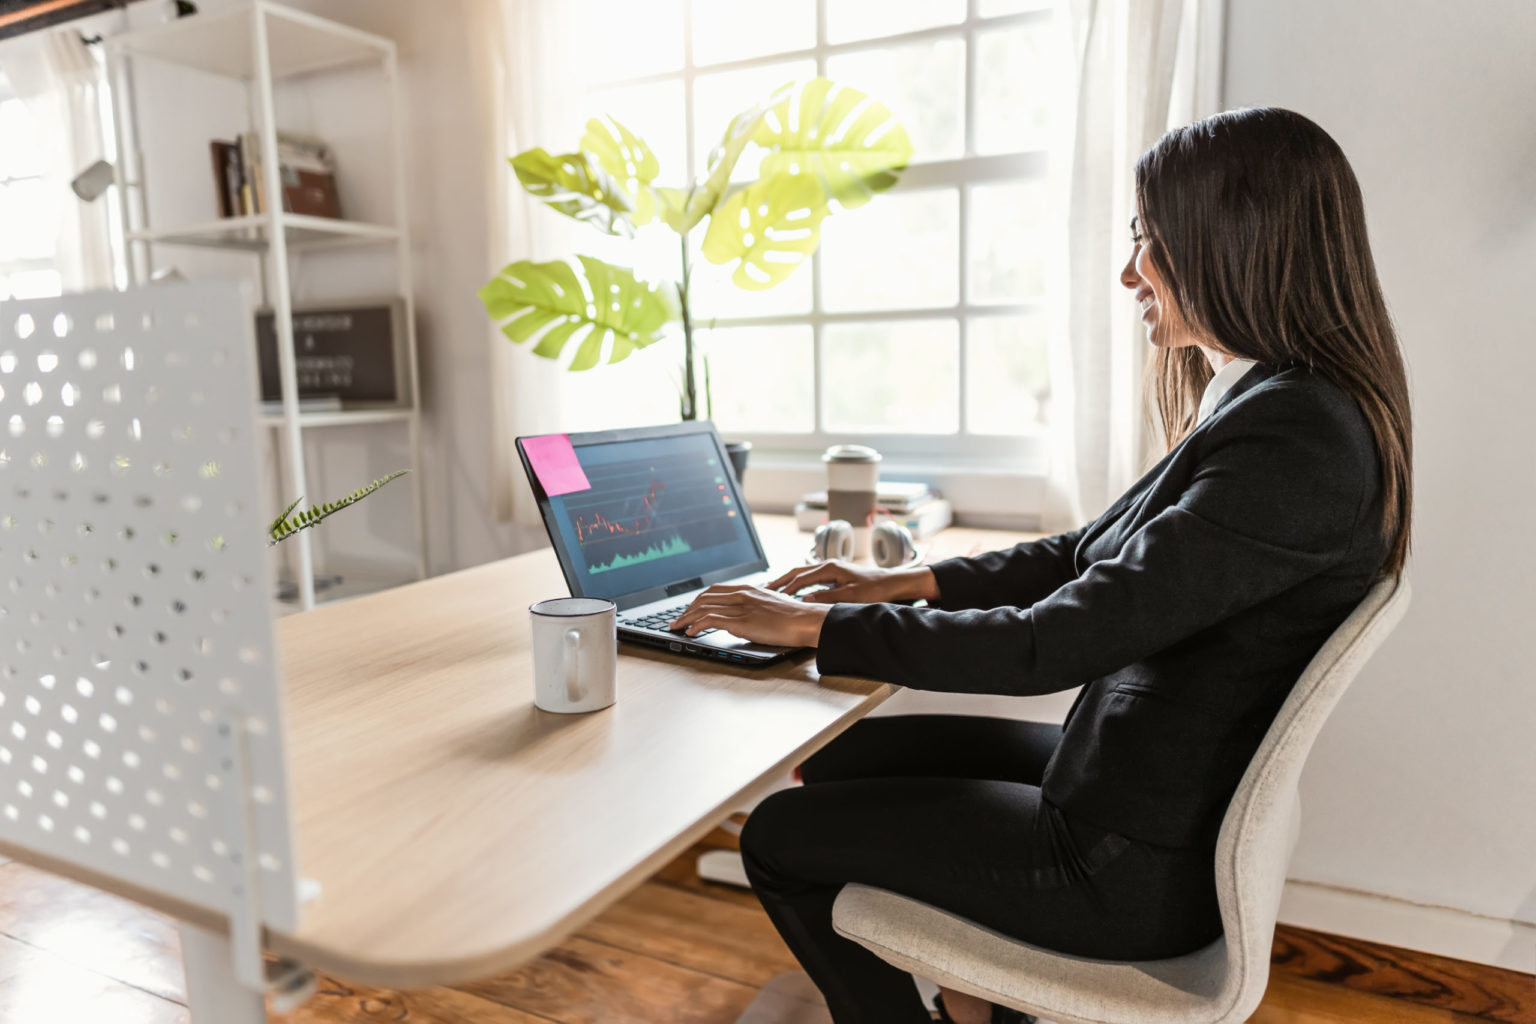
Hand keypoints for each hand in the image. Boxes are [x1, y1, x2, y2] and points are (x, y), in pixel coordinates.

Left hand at [669, 584, 832, 647]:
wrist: (806, 619)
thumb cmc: (795, 616)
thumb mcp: (772, 604)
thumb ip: (755, 607)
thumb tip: (744, 618)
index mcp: (749, 589)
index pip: (715, 590)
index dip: (698, 600)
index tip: (690, 609)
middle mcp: (742, 594)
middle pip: (705, 598)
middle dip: (687, 609)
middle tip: (677, 619)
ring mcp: (740, 607)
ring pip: (704, 608)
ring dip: (686, 618)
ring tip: (677, 627)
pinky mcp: (741, 621)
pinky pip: (711, 620)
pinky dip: (696, 626)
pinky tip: (690, 632)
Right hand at [766, 559, 939, 605]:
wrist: (892, 582)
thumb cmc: (874, 589)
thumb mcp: (850, 596)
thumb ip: (827, 597)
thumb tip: (805, 600)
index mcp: (830, 568)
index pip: (801, 578)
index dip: (786, 588)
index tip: (771, 597)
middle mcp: (828, 565)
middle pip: (797, 571)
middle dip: (780, 580)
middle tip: (763, 590)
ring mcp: (831, 569)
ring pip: (803, 573)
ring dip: (788, 580)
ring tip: (773, 589)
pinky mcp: (835, 574)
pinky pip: (810, 577)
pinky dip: (799, 583)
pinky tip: (794, 591)